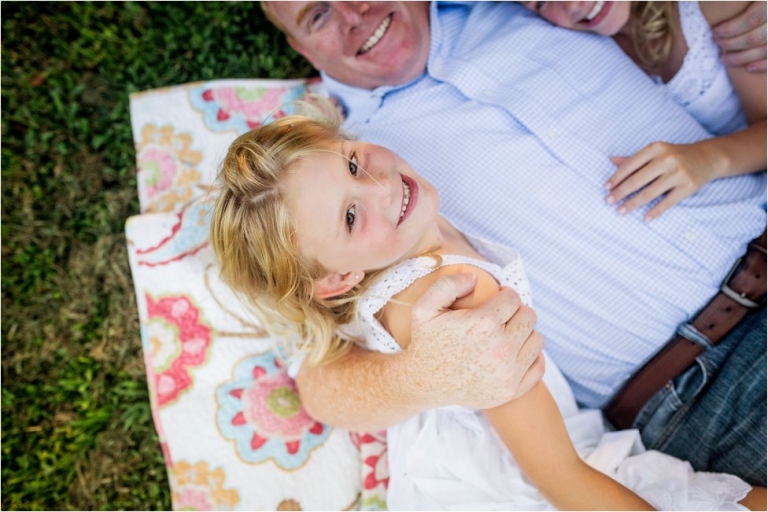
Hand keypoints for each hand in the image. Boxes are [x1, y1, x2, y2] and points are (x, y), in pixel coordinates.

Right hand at [405, 273, 544, 409]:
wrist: (424, 383)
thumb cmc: (426, 342)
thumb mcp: (424, 308)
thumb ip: (448, 285)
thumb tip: (475, 277)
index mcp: (483, 323)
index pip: (513, 298)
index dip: (505, 295)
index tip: (497, 300)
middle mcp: (500, 347)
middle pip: (528, 316)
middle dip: (517, 312)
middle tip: (502, 316)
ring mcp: (508, 372)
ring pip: (536, 339)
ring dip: (525, 333)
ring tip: (508, 333)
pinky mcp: (512, 390)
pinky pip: (539, 366)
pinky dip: (531, 357)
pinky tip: (515, 352)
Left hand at [606, 141, 717, 221]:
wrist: (708, 157)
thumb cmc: (675, 156)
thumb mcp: (656, 152)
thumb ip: (634, 158)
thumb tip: (611, 160)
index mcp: (655, 148)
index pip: (630, 165)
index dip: (616, 178)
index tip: (606, 188)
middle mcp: (667, 159)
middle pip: (637, 180)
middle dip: (620, 192)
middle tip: (608, 201)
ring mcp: (678, 173)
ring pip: (650, 192)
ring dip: (633, 203)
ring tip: (621, 211)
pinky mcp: (688, 186)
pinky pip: (668, 202)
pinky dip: (655, 211)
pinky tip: (645, 218)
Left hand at [712, 1, 766, 71]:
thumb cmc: (759, 2)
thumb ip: (741, 0)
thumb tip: (722, 4)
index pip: (751, 19)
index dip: (730, 29)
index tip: (714, 32)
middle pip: (755, 37)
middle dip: (731, 44)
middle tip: (716, 43)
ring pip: (765, 50)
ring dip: (741, 58)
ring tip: (724, 58)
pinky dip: (763, 65)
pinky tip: (748, 68)